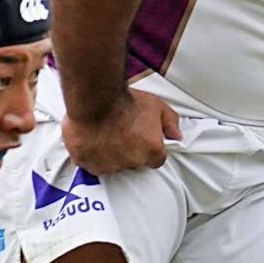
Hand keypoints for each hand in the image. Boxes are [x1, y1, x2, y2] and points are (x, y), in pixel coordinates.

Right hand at [63, 88, 181, 175]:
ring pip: (111, 164)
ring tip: (105, 132)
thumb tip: (177, 136)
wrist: (96, 97)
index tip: (141, 138)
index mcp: (151, 151)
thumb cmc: (127, 100)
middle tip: (122, 131)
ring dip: (109, 153)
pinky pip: (90, 163)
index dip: (149, 148)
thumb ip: (171, 123)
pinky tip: (90, 138)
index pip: (156, 160)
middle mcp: (131, 163)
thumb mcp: (157, 106)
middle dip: (129, 151)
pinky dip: (90, 154)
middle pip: (133, 163)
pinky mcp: (86, 162)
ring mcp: (107, 165)